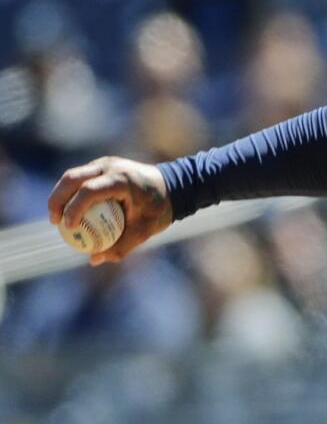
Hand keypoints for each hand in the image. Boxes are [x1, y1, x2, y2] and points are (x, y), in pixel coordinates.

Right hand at [48, 157, 173, 264]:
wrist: (174, 186)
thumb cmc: (160, 210)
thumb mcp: (144, 231)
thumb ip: (120, 246)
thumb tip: (94, 260)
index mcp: (121, 179)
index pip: (88, 191)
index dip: (73, 208)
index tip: (68, 227)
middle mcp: (110, 166)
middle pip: (72, 178)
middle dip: (57, 199)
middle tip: (55, 221)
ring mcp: (105, 163)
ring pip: (73, 175)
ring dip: (61, 195)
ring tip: (57, 218)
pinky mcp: (102, 166)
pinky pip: (81, 178)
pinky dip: (71, 192)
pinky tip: (68, 210)